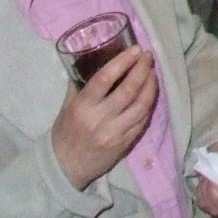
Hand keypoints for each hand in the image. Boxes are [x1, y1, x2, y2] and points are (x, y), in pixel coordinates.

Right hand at [50, 47, 157, 191]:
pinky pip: (142, 121)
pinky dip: (149, 105)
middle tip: (148, 57)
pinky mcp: (125, 143)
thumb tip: (91, 61)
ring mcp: (115, 132)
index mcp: (82, 107)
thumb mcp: (66, 107)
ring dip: (151, 86)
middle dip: (142, 69)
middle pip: (128, 90)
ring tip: (152, 73)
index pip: (104, 79)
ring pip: (141, 105)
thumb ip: (79, 85)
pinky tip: (150, 94)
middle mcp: (100, 119)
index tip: (135, 49)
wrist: (65, 167)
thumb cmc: (65, 133)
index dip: (123, 62)